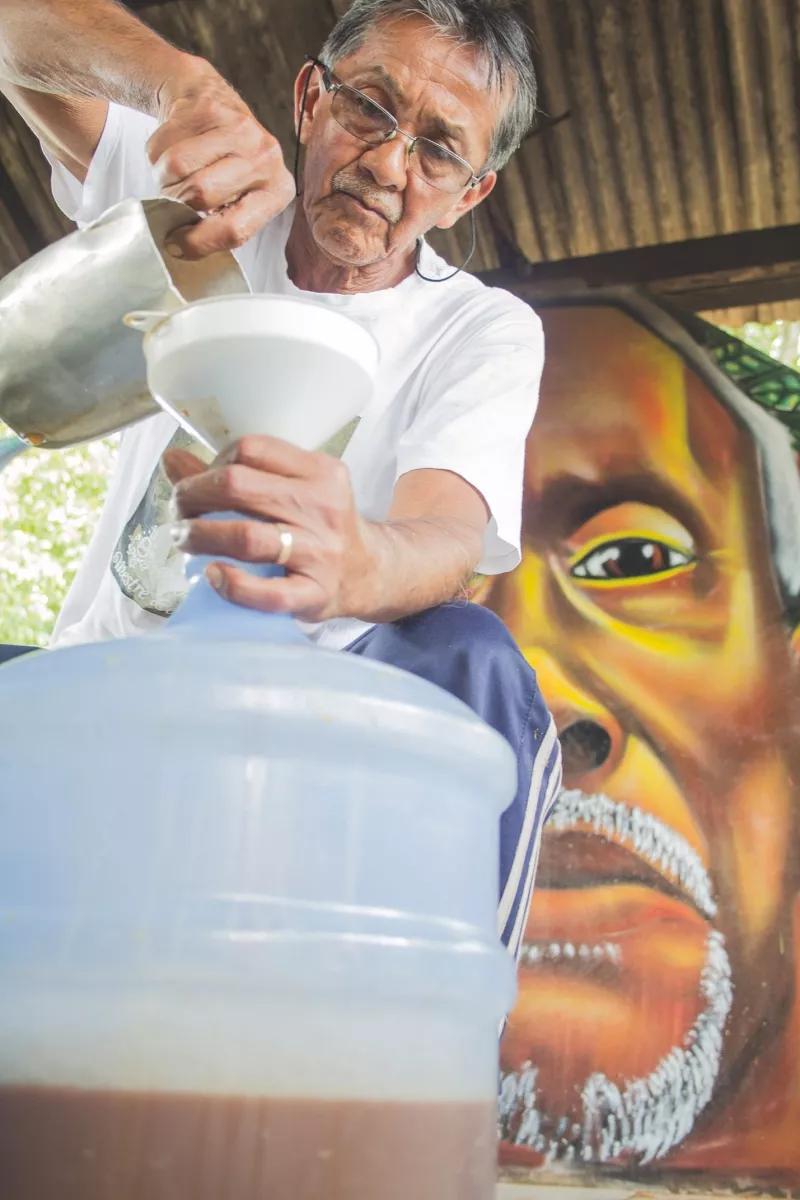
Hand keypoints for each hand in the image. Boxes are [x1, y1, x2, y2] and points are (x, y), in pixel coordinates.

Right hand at [148, 57, 294, 257]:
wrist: (209, 100)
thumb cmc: (224, 165)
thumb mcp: (237, 202)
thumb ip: (220, 227)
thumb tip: (178, 247)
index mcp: (278, 191)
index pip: (235, 228)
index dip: (198, 242)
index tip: (176, 244)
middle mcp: (266, 157)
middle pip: (201, 194)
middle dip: (177, 203)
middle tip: (174, 200)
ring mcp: (240, 127)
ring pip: (177, 166)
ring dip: (163, 178)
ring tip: (174, 175)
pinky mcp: (209, 106)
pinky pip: (165, 142)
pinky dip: (157, 154)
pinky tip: (172, 147)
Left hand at [163, 436, 369, 620]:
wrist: (369, 573)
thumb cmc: (321, 527)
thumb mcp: (294, 488)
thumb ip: (238, 473)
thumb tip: (172, 460)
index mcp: (320, 471)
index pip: (251, 448)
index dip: (212, 463)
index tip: (202, 481)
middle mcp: (322, 507)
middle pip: (238, 486)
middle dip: (193, 496)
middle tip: (179, 512)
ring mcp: (320, 552)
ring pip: (246, 536)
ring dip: (199, 536)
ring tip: (184, 540)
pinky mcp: (315, 593)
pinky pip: (269, 594)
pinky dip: (233, 585)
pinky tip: (213, 576)